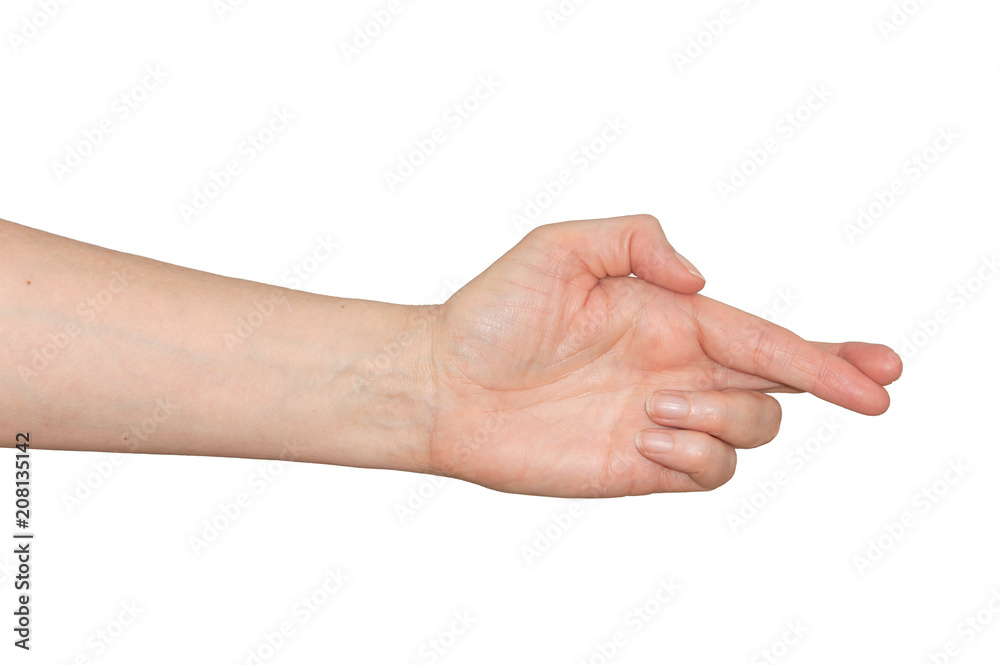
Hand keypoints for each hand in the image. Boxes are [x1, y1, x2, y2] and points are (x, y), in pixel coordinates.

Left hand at [426, 215, 901, 496]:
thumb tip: (699, 281)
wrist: (445, 384)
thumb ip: (636, 241)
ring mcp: (662, 419)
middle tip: (870, 392)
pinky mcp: (639, 465)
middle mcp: (676, 368)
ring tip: (652, 407)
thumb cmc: (493, 312)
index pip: (764, 335)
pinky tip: (642, 436)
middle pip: (781, 381)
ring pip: (751, 428)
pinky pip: (708, 471)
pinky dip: (694, 455)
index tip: (879, 369)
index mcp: (669, 317)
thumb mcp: (558, 246)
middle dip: (833, 381)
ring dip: (723, 417)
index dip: (826, 352)